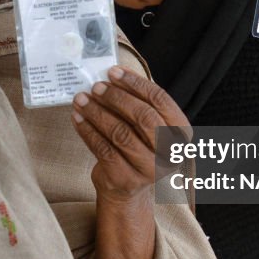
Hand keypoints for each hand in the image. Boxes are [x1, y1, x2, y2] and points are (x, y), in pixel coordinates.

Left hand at [73, 66, 190, 202]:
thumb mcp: (143, 123)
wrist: (127, 186)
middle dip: (116, 98)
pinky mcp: (127, 179)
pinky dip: (88, 131)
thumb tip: (114, 73)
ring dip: (97, 112)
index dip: (135, 84)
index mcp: (181, 133)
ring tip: (81, 100)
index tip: (113, 72)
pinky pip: (104, 149)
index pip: (161, 100)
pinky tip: (78, 118)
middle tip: (96, 87)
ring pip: (121, 133)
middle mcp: (171, 153)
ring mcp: (150, 169)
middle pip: (143, 117)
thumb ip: (136, 99)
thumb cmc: (137, 145)